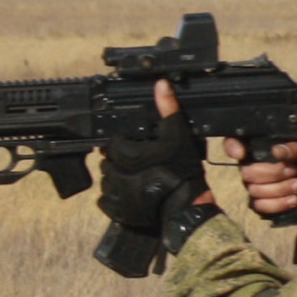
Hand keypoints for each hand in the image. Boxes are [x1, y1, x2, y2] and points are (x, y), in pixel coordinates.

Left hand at [97, 79, 214, 233]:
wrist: (188, 207)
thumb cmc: (183, 172)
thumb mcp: (178, 137)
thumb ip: (168, 110)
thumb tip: (162, 84)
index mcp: (126, 155)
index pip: (112, 144)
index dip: (123, 144)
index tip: (136, 147)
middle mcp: (116, 174)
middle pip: (108, 161)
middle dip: (119, 161)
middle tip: (138, 163)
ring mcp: (115, 195)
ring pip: (107, 180)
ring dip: (117, 178)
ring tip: (138, 178)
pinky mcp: (117, 212)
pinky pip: (107, 201)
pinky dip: (117, 198)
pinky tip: (133, 194)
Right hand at [223, 136, 296, 215]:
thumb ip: (296, 146)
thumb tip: (278, 151)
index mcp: (260, 146)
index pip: (233, 142)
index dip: (232, 147)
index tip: (242, 153)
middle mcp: (252, 165)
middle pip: (247, 172)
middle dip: (272, 172)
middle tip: (295, 170)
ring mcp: (255, 185)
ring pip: (254, 190)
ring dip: (279, 189)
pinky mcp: (263, 203)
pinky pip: (260, 206)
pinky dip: (277, 204)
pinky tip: (293, 200)